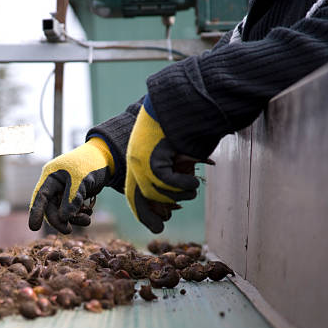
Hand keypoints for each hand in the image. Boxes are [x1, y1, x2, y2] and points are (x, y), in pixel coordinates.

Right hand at [29, 137, 113, 233]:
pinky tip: (88, 215)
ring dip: (73, 219)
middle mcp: (55, 185)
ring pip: (62, 212)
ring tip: (87, 220)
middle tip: (68, 230)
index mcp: (51, 176)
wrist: (106, 159)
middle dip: (59, 220)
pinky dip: (79, 216)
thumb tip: (63, 219)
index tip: (34, 228)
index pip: (40, 196)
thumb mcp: (81, 180)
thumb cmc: (90, 164)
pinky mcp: (73, 197)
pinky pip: (71, 212)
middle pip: (51, 208)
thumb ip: (71, 199)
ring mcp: (64, 192)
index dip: (36, 212)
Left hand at [125, 94, 206, 232]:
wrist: (182, 102)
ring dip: (178, 195)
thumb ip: (170, 171)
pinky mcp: (153, 156)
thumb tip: (173, 202)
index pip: (134, 193)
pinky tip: (193, 182)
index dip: (143, 212)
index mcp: (137, 159)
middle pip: (139, 198)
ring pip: (156, 192)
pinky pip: (166, 182)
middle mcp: (135, 161)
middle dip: (150, 216)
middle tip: (163, 224)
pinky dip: (182, 185)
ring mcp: (141, 159)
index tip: (156, 226)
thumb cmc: (182, 127)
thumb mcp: (172, 152)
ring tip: (192, 187)